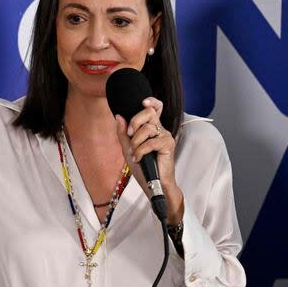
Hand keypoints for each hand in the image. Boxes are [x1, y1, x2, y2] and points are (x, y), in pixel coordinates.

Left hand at [114, 97, 183, 223]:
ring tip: (135, 153)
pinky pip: (151, 142)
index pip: (155, 108)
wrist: (153, 184)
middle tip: (129, 135)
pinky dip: (141, 151)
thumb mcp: (128, 149)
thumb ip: (123, 133)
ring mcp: (165, 136)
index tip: (143, 102)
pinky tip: (139, 158)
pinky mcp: (168, 145)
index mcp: (151, 128)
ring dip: (136, 142)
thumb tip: (119, 116)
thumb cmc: (143, 167)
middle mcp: (160, 129)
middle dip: (135, 121)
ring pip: (147, 128)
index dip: (151, 102)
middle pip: (149, 112)